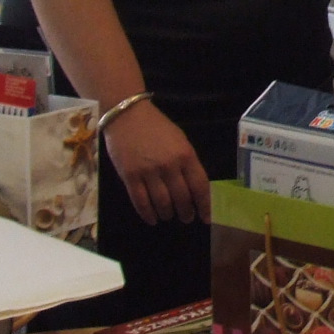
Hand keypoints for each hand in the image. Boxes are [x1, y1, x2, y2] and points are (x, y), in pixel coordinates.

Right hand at [102, 100, 210, 224]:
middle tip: (186, 218)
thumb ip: (187, 162)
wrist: (127, 115)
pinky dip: (148, 214)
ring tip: (169, 216)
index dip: (205, 205)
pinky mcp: (130, 177)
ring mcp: (148, 172)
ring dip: (168, 214)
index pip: (200, 186)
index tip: (206, 218)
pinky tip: (152, 219)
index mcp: (185, 155)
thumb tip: (195, 188)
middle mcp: (169, 166)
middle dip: (186, 212)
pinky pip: (141, 202)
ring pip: (162, 203)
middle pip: (182, 198)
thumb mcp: (180, 140)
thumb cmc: (156, 127)